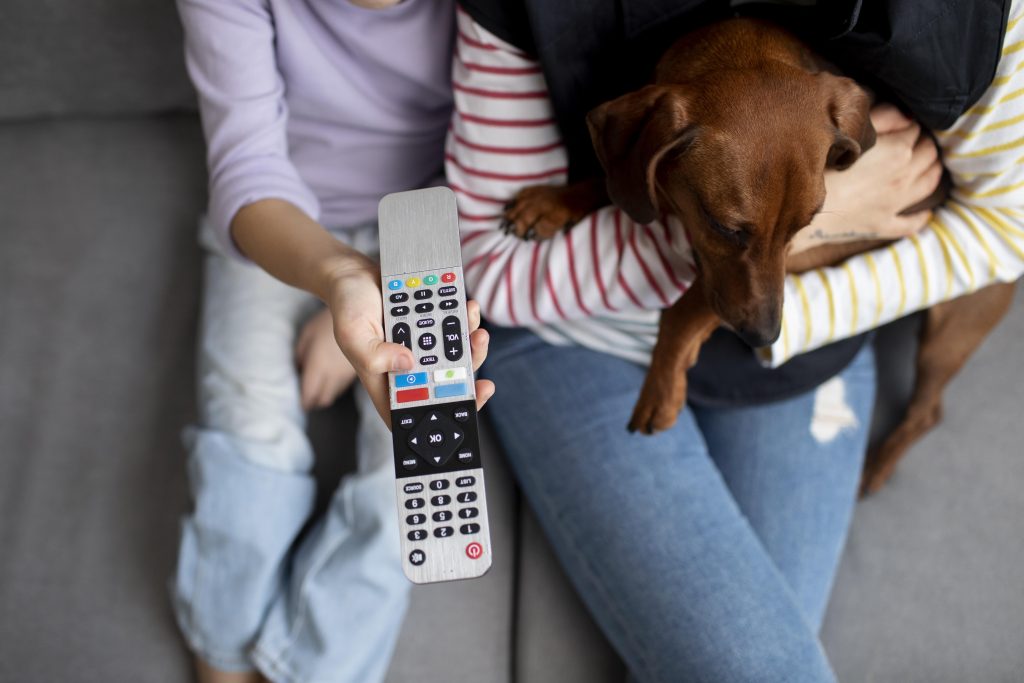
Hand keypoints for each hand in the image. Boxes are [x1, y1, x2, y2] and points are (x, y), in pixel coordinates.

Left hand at [295, 307, 358, 410]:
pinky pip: (345, 383)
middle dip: (315, 398)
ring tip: (321, 382)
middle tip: (309, 391)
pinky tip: (335, 372)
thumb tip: (299, 368)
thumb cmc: (327, 320)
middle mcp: (334, 375)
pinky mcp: (359, 369)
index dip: (304, 399)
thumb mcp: (308, 334)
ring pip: (336, 392)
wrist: (358, 309)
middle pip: (323, 399)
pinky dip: (339, 383)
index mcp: (319, 367)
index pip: (310, 395)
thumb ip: (302, 355)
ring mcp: (348, 373)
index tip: (302, 399)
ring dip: (328, 391)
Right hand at [324, 253, 494, 426]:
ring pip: (457, 359)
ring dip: (473, 346)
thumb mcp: (352, 334)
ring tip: (478, 330)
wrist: (356, 275)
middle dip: (470, 374)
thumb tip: (408, 364)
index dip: (445, 413)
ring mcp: (424, 350)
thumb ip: (374, 355)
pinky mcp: (432, 330)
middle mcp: (409, 370)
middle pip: (447, 386)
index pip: (418, 411)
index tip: (471, 399)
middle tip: (478, 354)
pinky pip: (456, 331)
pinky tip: (469, 308)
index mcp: (388, 382)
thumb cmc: (348, 308)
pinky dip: (467, 321)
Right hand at [792, 104, 942, 252]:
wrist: (799, 207)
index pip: (914, 129)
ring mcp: (895, 204)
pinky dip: (920, 218)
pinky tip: (925, 213)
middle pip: (928, 154)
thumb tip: (907, 116)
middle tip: (914, 139)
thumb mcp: (849, 130)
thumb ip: (882, 117)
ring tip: (930, 164)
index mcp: (898, 150)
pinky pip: (909, 223)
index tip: (898, 123)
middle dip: (924, 143)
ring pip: (928, 184)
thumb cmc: (819, 166)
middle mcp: (904, 177)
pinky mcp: (881, 225)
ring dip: (933, 170)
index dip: (907, 123)